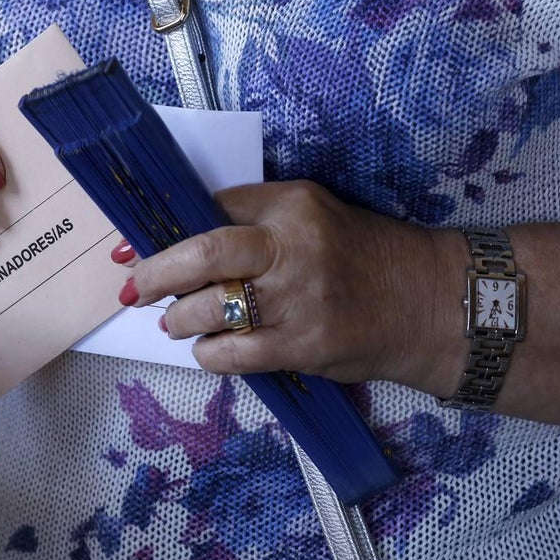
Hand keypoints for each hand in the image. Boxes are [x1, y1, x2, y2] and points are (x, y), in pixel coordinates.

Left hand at [123, 180, 462, 392]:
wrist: (429, 303)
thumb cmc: (361, 257)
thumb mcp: (313, 217)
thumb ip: (255, 221)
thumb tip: (180, 241)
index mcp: (291, 204)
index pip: (212, 209)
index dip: (164, 233)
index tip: (130, 250)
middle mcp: (293, 246)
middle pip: (203, 252)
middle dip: (156, 273)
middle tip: (135, 288)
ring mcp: (298, 298)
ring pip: (211, 309)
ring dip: (180, 320)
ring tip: (175, 323)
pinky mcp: (304, 345)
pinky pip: (235, 353)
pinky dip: (209, 354)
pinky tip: (208, 350)